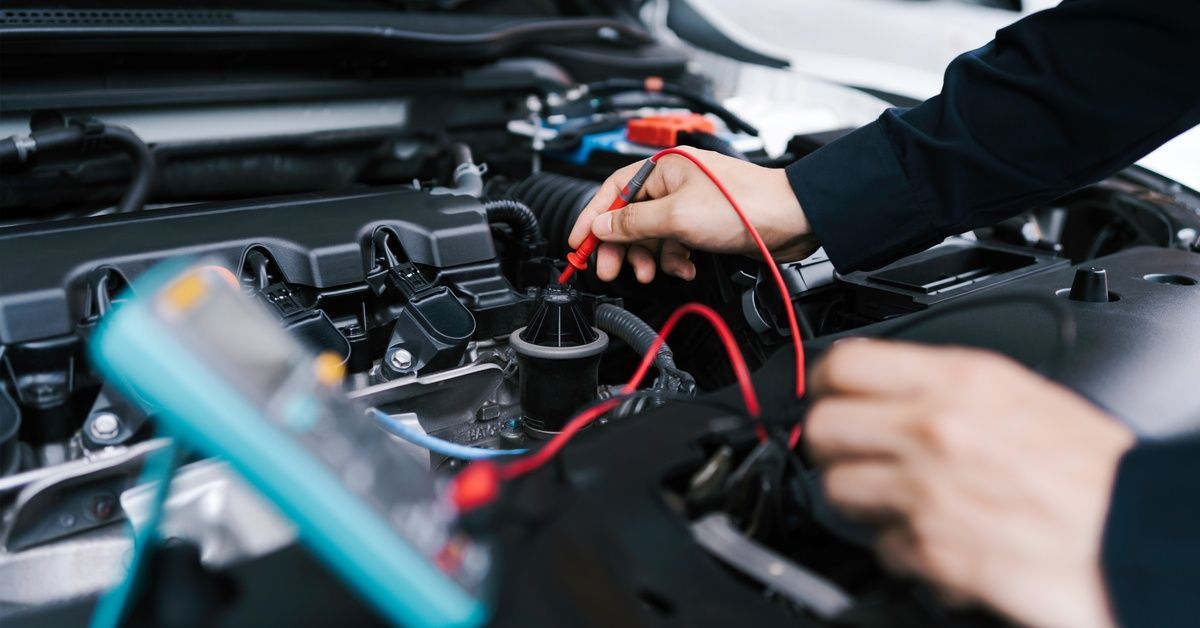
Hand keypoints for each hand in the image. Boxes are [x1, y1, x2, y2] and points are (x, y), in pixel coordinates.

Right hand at [566, 146, 817, 282]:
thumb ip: (633, 223)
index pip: (612, 190)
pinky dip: (675, 259)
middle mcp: (673, 182)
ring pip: (652, 234)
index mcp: (662, 168)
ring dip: (649, 257)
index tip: (577, 243)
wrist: (791, 220)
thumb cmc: (743, 205)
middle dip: (620, 246)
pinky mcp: (703, 223)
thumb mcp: (676, 217)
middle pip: (629, 216)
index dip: (591, 218)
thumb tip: (600, 226)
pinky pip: (674, 243)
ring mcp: (688, 204)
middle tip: (609, 270)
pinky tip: (684, 267)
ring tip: (651, 273)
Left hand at [804, 339, 1133, 627]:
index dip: (825, 382)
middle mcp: (934, 430)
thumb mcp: (1024, 394)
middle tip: (854, 453)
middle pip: (821, 427)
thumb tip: (892, 389)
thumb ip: (948, 388)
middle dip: (831, 445)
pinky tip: (936, 538)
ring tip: (899, 501)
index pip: (844, 362)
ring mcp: (925, 491)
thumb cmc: (1096, 475)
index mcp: (960, 382)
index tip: (826, 395)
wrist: (1136, 537)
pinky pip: (879, 546)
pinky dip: (901, 548)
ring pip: (836, 490)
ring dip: (860, 500)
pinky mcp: (929, 549)